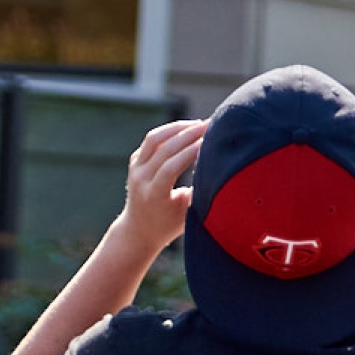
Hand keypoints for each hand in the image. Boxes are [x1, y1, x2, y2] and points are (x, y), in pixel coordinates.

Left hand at [118, 118, 208, 257]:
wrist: (138, 231)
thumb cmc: (168, 225)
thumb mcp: (186, 214)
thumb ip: (198, 194)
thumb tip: (219, 172)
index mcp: (153, 195)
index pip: (170, 168)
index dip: (190, 152)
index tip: (210, 140)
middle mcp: (140, 180)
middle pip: (163, 149)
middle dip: (189, 134)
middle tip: (211, 124)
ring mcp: (135, 169)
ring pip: (154, 138)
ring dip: (177, 127)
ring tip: (199, 124)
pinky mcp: (135, 161)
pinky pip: (152, 140)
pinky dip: (170, 132)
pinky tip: (187, 129)